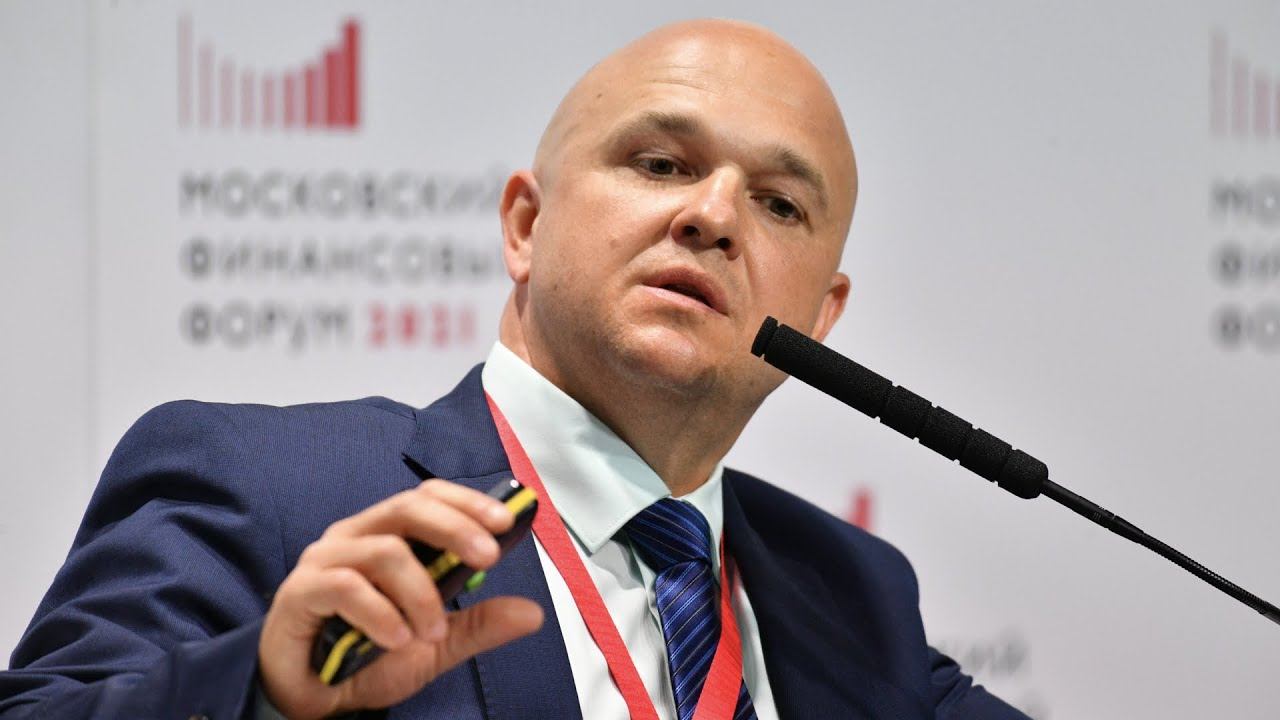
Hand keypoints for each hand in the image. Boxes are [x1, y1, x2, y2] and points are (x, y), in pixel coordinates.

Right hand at [257, 479, 544, 718]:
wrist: (313, 699)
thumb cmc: (367, 657)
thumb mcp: (436, 645)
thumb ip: (478, 625)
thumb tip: (533, 613)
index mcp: (387, 536)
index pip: (428, 497)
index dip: (467, 502)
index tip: (506, 521)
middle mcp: (355, 537)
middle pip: (408, 508)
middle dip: (455, 528)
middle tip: (487, 557)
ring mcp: (324, 561)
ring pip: (385, 551)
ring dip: (420, 594)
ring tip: (432, 633)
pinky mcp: (301, 592)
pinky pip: (346, 586)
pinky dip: (381, 614)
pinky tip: (397, 639)